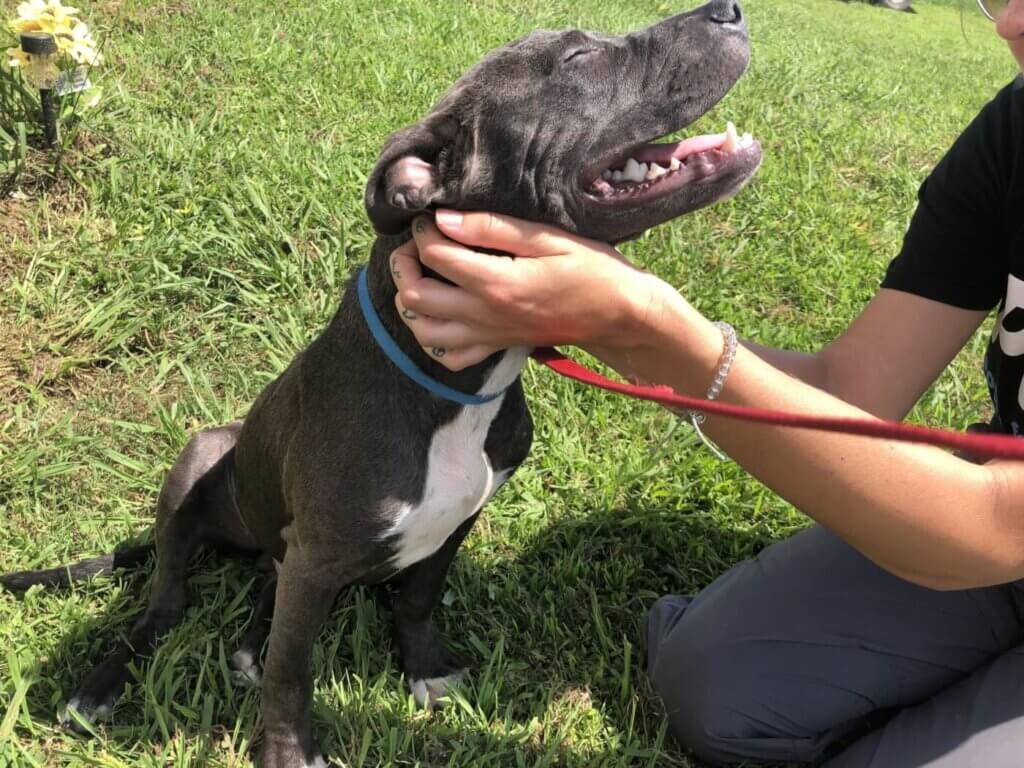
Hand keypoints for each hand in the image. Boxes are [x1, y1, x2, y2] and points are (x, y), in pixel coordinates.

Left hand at [390, 210, 669, 370]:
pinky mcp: (496, 347)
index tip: (433, 218)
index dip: (423, 231)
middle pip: (416, 297)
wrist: (618, 315)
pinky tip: (441, 314)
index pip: (435, 255)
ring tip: (422, 277)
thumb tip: (444, 219)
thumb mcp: (546, 237)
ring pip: (423, 331)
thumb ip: (491, 228)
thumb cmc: (590, 269)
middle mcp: (485, 314)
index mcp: (497, 282)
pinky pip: (449, 357)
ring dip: (412, 303)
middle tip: (416, 246)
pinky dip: (433, 338)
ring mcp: (489, 335)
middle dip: (405, 266)